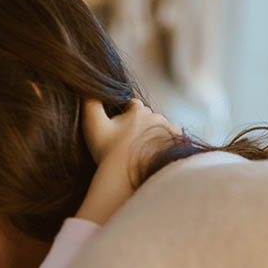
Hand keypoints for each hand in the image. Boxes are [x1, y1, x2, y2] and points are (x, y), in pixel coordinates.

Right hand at [75, 99, 179, 224]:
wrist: (127, 179)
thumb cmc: (108, 154)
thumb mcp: (93, 126)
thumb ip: (90, 103)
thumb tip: (88, 88)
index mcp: (137, 110)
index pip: (132, 106)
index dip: (124, 116)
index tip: (118, 131)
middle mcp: (156, 116)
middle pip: (147, 117)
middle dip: (139, 126)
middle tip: (128, 144)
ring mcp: (169, 129)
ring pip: (159, 127)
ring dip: (151, 135)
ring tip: (141, 152)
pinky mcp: (178, 142)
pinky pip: (171, 137)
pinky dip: (164, 143)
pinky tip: (154, 154)